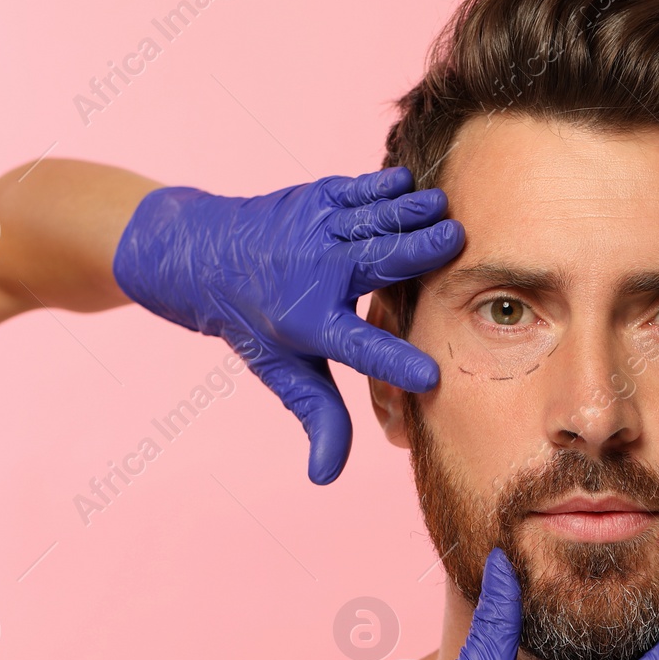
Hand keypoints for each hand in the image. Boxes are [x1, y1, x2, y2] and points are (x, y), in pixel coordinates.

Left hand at [112, 166, 463, 483]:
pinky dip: (384, 185)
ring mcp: (314, 230)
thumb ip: (317, 418)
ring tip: (446, 210)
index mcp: (308, 323)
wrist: (200, 255)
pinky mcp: (318, 199)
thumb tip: (325, 477)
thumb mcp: (283, 372)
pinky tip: (411, 182)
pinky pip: (357, 190)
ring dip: (409, 212)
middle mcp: (313, 273)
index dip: (394, 364)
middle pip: (374, 262)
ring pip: (370, 218)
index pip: (357, 348)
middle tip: (458, 243)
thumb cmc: (255, 321)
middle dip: (416, 252)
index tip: (430, 379)